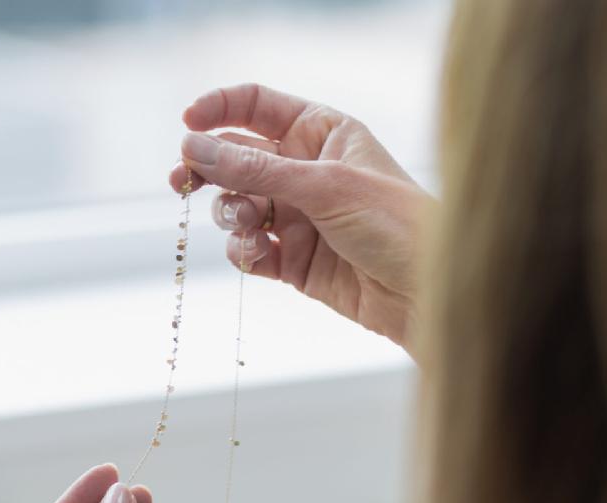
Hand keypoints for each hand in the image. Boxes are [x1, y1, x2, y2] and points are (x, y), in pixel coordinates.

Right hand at [169, 83, 433, 350]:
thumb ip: (256, 169)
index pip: (256, 107)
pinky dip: (245, 251)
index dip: (218, 112)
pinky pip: (250, 250)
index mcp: (320, 133)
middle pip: (236, 159)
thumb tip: (196, 147)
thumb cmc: (394, 223)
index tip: (186, 126)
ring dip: (233, 214)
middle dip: (208, 169)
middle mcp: (305, 171)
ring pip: (238, 207)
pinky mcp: (294, 261)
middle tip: (181, 181)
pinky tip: (256, 254)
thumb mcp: (323, 186)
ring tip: (252, 226)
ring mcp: (298, 218)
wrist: (424, 292)